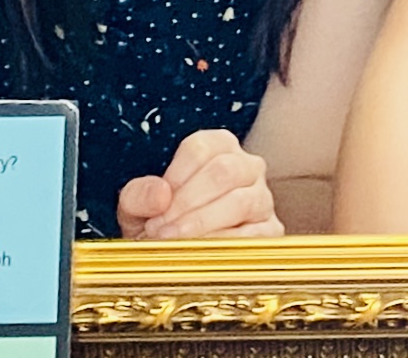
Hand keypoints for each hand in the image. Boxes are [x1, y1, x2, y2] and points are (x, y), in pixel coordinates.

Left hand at [115, 129, 281, 240]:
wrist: (175, 260)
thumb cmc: (160, 225)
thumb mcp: (138, 209)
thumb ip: (139, 195)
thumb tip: (159, 193)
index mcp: (217, 149)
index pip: (201, 148)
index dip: (176, 176)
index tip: (158, 203)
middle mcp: (246, 168)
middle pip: (224, 171)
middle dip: (187, 203)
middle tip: (161, 228)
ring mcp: (262, 198)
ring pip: (240, 201)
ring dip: (202, 224)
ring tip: (174, 241)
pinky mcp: (270, 231)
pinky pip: (253, 234)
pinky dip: (222, 245)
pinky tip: (199, 253)